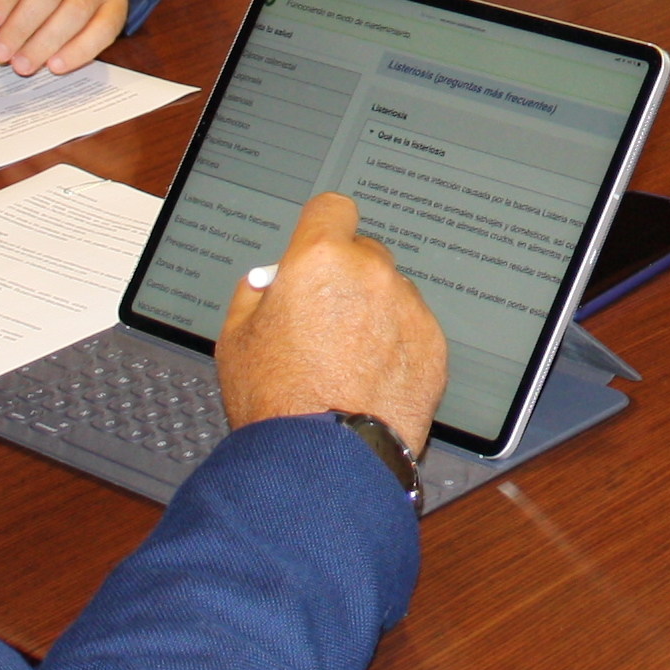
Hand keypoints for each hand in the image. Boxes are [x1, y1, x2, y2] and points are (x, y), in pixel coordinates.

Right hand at [217, 191, 448, 451]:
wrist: (324, 460)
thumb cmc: (278, 403)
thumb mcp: (236, 339)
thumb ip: (256, 294)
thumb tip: (270, 281)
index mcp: (320, 259)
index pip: (333, 209)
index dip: (322, 228)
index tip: (320, 245)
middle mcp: (371, 274)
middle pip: (363, 253)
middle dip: (346, 277)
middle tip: (324, 321)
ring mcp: (408, 309)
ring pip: (391, 293)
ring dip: (375, 312)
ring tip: (347, 361)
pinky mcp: (433, 344)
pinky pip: (413, 328)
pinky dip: (397, 344)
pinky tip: (371, 378)